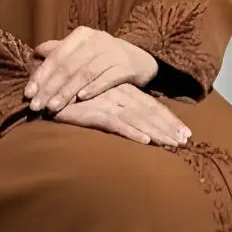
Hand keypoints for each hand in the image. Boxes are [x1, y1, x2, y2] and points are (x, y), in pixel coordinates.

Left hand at [24, 27, 158, 113]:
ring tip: (53, 107)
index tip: (28, 94)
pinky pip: (107, 78)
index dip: (41, 75)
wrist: (140, 61)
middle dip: (50, 88)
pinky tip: (81, 99)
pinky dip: (93, 88)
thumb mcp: (82, 51)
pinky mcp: (126, 66)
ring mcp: (112, 52)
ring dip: (67, 92)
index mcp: (81, 36)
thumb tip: (34, 54)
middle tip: (37, 106)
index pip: (56, 56)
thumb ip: (59, 52)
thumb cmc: (104, 58)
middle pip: (68, 66)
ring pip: (85, 73)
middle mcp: (96, 40)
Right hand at [51, 83, 192, 146]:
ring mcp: (107, 103)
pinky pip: (115, 124)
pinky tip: (144, 140)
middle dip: (168, 127)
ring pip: (137, 119)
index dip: (168, 119)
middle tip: (184, 141)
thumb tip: (135, 122)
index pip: (150, 106)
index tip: (184, 132)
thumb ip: (112, 108)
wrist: (46, 87)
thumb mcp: (96, 100)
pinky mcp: (92, 112)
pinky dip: (131, 132)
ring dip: (156, 132)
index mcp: (122, 91)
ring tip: (172, 144)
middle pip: (149, 113)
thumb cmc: (71, 94)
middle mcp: (119, 95)